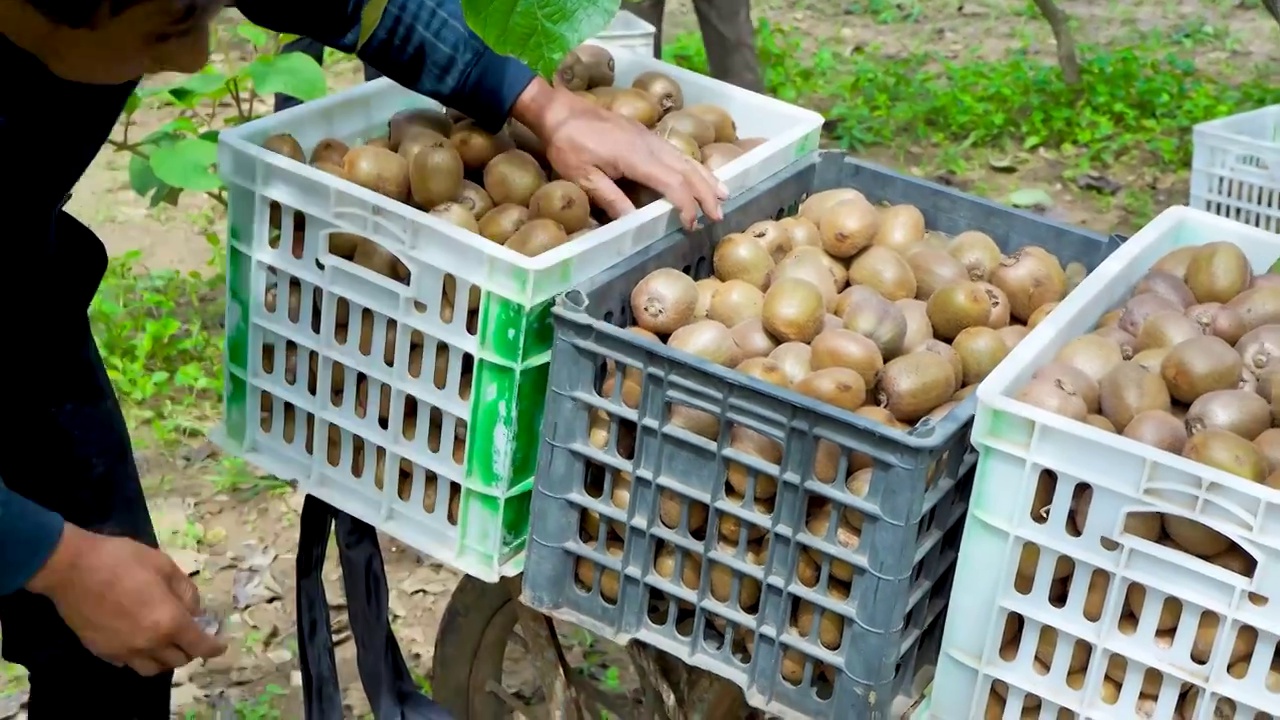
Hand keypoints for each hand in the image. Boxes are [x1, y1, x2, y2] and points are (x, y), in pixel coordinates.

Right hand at [27, 523, 226, 675]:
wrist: (72, 568)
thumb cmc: (122, 560)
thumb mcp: (164, 565)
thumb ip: (185, 591)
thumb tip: (194, 611)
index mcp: (169, 622)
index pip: (199, 646)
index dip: (213, 649)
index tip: (220, 648)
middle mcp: (148, 644)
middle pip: (177, 661)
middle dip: (189, 650)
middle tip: (189, 634)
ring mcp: (123, 651)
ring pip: (152, 669)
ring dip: (164, 659)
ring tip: (164, 641)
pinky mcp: (101, 652)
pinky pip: (128, 664)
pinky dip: (139, 657)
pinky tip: (138, 640)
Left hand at [513, 78, 727, 229]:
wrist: (559, 110)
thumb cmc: (567, 143)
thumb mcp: (582, 176)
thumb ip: (609, 197)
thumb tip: (633, 223)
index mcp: (635, 157)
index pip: (671, 183)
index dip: (685, 205)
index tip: (691, 224)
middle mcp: (649, 145)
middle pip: (686, 170)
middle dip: (705, 194)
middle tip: (719, 215)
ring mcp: (649, 138)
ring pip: (686, 159)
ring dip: (706, 178)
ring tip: (724, 195)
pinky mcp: (645, 135)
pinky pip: (677, 152)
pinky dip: (693, 166)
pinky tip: (700, 174)